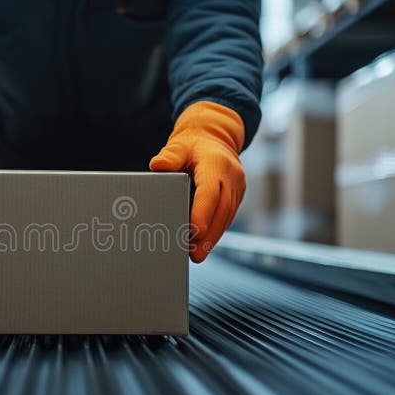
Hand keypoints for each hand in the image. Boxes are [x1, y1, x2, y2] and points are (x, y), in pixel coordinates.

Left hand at [149, 101, 245, 262]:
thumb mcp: (180, 145)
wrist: (215, 139)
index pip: (211, 193)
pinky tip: (203, 245)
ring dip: (212, 238)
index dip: (203, 213)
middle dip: (208, 235)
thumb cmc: (194, 145)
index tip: (194, 232)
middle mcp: (232, 178)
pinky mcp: (236, 197)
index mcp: (217, 165)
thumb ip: (170, 156)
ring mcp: (237, 189)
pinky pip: (227, 217)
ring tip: (197, 255)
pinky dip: (215, 231)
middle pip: (222, 211)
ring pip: (226, 218)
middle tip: (195, 255)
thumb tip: (157, 165)